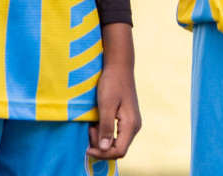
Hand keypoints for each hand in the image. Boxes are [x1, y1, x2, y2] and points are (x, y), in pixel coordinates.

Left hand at [88, 26, 140, 160]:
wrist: (119, 67)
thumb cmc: (112, 83)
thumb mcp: (106, 105)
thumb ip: (106, 127)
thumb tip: (105, 149)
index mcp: (131, 124)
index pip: (119, 151)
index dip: (103, 154)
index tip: (87, 148)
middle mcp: (135, 126)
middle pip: (118, 149)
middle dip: (101, 146)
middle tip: (90, 130)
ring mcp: (132, 123)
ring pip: (116, 142)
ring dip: (101, 139)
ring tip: (92, 125)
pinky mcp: (127, 119)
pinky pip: (116, 134)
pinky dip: (104, 133)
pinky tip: (97, 123)